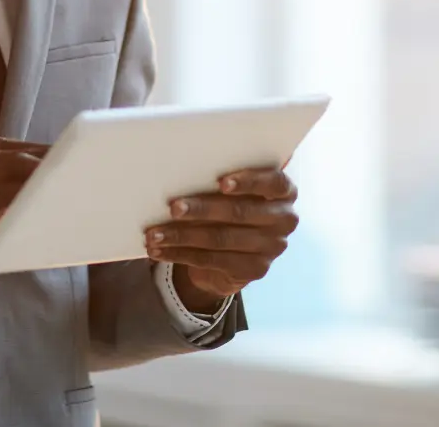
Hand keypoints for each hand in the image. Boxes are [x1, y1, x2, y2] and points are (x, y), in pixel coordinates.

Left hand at [144, 168, 298, 309]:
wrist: (237, 246)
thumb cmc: (230, 201)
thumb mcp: (232, 187)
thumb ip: (219, 178)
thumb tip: (179, 169)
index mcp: (284, 191)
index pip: (274, 182)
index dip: (248, 182)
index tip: (221, 182)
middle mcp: (284, 219)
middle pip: (239, 212)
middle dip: (202, 209)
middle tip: (173, 207)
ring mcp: (272, 247)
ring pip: (221, 239)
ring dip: (182, 236)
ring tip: (154, 234)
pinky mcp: (255, 269)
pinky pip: (213, 261)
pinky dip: (181, 254)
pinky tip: (160, 250)